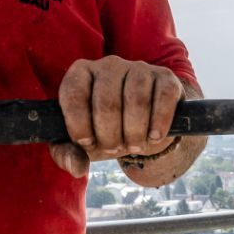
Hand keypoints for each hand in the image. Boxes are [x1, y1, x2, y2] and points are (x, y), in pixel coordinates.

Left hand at [49, 55, 182, 178]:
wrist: (144, 124)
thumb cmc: (106, 130)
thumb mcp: (83, 142)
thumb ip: (68, 155)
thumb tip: (76, 168)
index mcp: (81, 74)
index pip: (74, 95)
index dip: (79, 126)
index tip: (87, 143)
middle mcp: (109, 65)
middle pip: (107, 103)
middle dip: (110, 135)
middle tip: (114, 148)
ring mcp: (139, 68)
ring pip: (137, 100)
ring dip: (135, 132)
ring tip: (134, 145)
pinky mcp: (165, 77)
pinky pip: (164, 97)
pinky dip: (159, 122)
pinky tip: (154, 136)